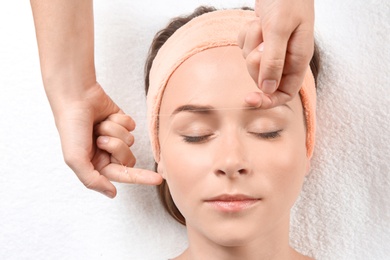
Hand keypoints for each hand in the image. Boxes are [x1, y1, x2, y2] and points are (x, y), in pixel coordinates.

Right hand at [56, 83, 161, 198]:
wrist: (76, 97)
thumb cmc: (72, 127)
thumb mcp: (75, 159)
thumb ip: (92, 180)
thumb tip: (112, 194)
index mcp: (96, 164)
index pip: (123, 175)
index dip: (141, 178)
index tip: (158, 179)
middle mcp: (107, 152)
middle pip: (128, 158)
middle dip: (116, 146)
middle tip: (99, 138)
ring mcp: (115, 136)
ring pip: (130, 140)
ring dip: (114, 131)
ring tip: (98, 125)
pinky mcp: (121, 122)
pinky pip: (131, 126)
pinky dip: (119, 120)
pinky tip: (105, 116)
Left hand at [238, 0, 313, 107]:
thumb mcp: (279, 29)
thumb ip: (273, 60)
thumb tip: (267, 89)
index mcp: (298, 59)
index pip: (285, 92)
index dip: (268, 100)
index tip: (250, 99)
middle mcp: (286, 57)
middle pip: (262, 77)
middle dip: (256, 60)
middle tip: (263, 40)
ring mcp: (272, 49)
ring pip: (251, 61)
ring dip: (251, 43)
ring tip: (262, 24)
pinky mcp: (261, 40)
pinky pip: (245, 47)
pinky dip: (246, 35)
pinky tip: (256, 22)